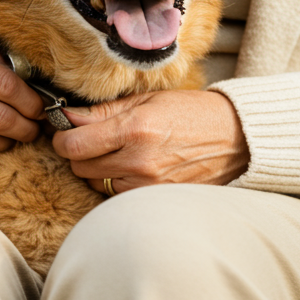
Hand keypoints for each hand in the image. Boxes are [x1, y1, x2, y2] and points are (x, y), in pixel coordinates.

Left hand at [54, 90, 248, 194]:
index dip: (63, 137)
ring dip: (97, 169)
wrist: (236, 139)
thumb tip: (65, 116)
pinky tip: (130, 167)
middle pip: (79, 167)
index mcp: (135, 129)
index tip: (67, 130)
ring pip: (95, 183)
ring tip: (118, 151)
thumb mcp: (147, 99)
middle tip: (92, 139)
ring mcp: (147, 186)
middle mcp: (139, 162)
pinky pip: (115, 195)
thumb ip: (103, 110)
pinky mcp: (154, 200)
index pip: (73, 145)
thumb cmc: (191, 112)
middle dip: (78, 152)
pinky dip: (115, 182)